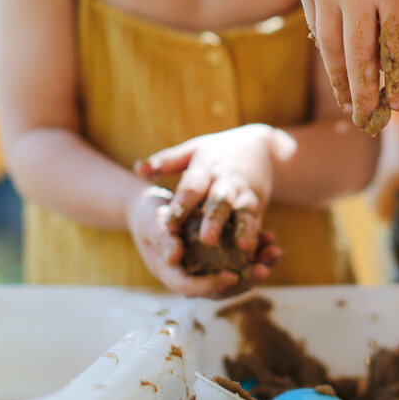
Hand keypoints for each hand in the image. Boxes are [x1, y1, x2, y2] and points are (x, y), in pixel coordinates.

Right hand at [125, 186, 267, 297]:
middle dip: (244, 280)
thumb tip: (174, 257)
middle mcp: (190, 275)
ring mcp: (204, 268)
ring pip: (233, 276)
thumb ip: (163, 238)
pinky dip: (255, 251)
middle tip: (264, 269)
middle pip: (218, 288)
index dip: (212, 285)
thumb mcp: (152, 222)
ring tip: (275, 253)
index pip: (191, 288)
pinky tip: (271, 238)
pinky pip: (238, 260)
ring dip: (256, 266)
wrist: (152, 208)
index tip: (233, 276)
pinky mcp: (216, 257)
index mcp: (171, 273)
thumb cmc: (148, 215)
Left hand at [135, 124, 283, 258]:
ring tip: (242, 247)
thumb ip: (166, 162)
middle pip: (220, 201)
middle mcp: (226, 182)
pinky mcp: (258, 204)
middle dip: (215, 220)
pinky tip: (254, 252)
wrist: (259, 147)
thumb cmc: (217, 152)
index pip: (191, 188)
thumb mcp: (192, 151)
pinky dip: (257, 235)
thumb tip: (139, 169)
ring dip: (244, 229)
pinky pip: (257, 221)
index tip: (169, 225)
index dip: (181, 206)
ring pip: (244, 211)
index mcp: (205, 170)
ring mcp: (245, 193)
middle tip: (208, 239)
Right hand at [296, 0, 398, 131]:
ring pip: (332, 45)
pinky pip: (316, 27)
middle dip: (368, 90)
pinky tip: (336, 76)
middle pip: (360, 50)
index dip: (398, 75)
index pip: (395, 39)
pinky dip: (327, 55)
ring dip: (342, 81)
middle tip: (374, 121)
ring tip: (352, 107)